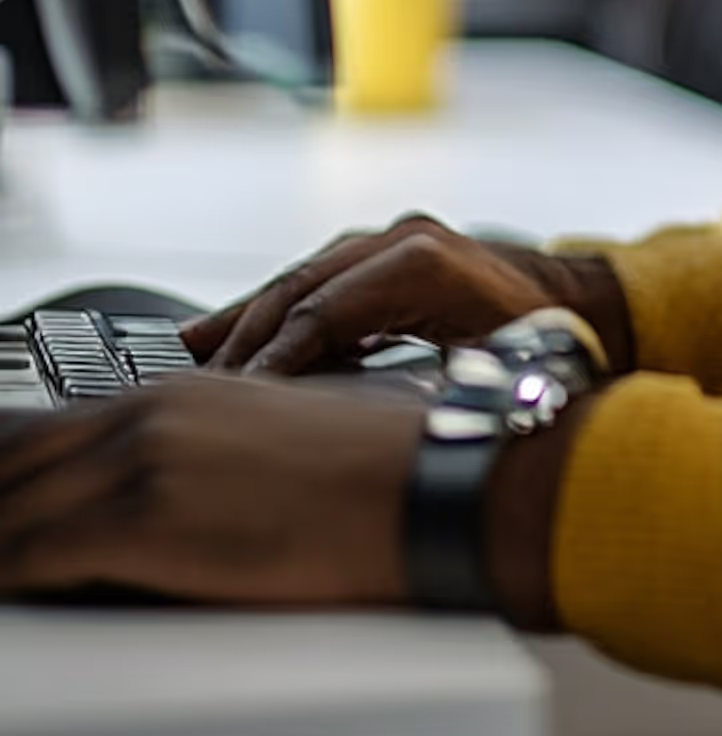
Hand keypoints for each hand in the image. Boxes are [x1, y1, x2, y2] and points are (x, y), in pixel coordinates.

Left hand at [0, 374, 418, 602]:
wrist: (426, 482)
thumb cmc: (374, 468)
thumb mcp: (278, 430)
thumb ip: (209, 442)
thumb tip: (174, 479)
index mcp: (181, 390)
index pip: (48, 421)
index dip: (7, 460)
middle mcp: (152, 411)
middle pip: (16, 452)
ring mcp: (143, 459)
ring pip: (9, 499)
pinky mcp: (142, 519)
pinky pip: (29, 554)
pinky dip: (5, 569)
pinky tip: (3, 584)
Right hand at [185, 213, 632, 377]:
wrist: (589, 306)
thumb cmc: (547, 344)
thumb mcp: (484, 372)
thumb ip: (420, 390)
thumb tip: (350, 427)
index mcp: (423, 262)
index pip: (321, 315)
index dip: (273, 361)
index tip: (235, 401)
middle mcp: (404, 239)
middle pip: (300, 289)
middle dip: (244, 339)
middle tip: (197, 390)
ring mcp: (397, 241)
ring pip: (304, 280)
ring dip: (251, 318)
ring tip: (195, 357)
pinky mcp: (393, 253)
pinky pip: (323, 280)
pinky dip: (282, 309)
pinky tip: (241, 334)